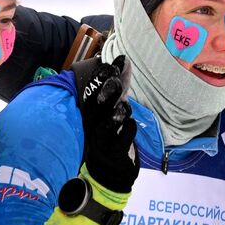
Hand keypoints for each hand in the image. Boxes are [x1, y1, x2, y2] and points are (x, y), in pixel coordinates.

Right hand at [75, 55, 137, 192]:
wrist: (110, 165)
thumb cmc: (112, 129)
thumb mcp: (114, 105)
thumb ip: (119, 84)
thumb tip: (123, 59)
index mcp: (92, 111)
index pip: (92, 92)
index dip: (100, 79)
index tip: (110, 65)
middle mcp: (94, 124)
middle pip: (96, 106)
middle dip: (107, 92)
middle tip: (116, 80)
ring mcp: (102, 139)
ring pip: (107, 124)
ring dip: (117, 113)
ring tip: (123, 107)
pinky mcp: (114, 152)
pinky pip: (122, 139)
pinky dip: (128, 130)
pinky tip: (131, 123)